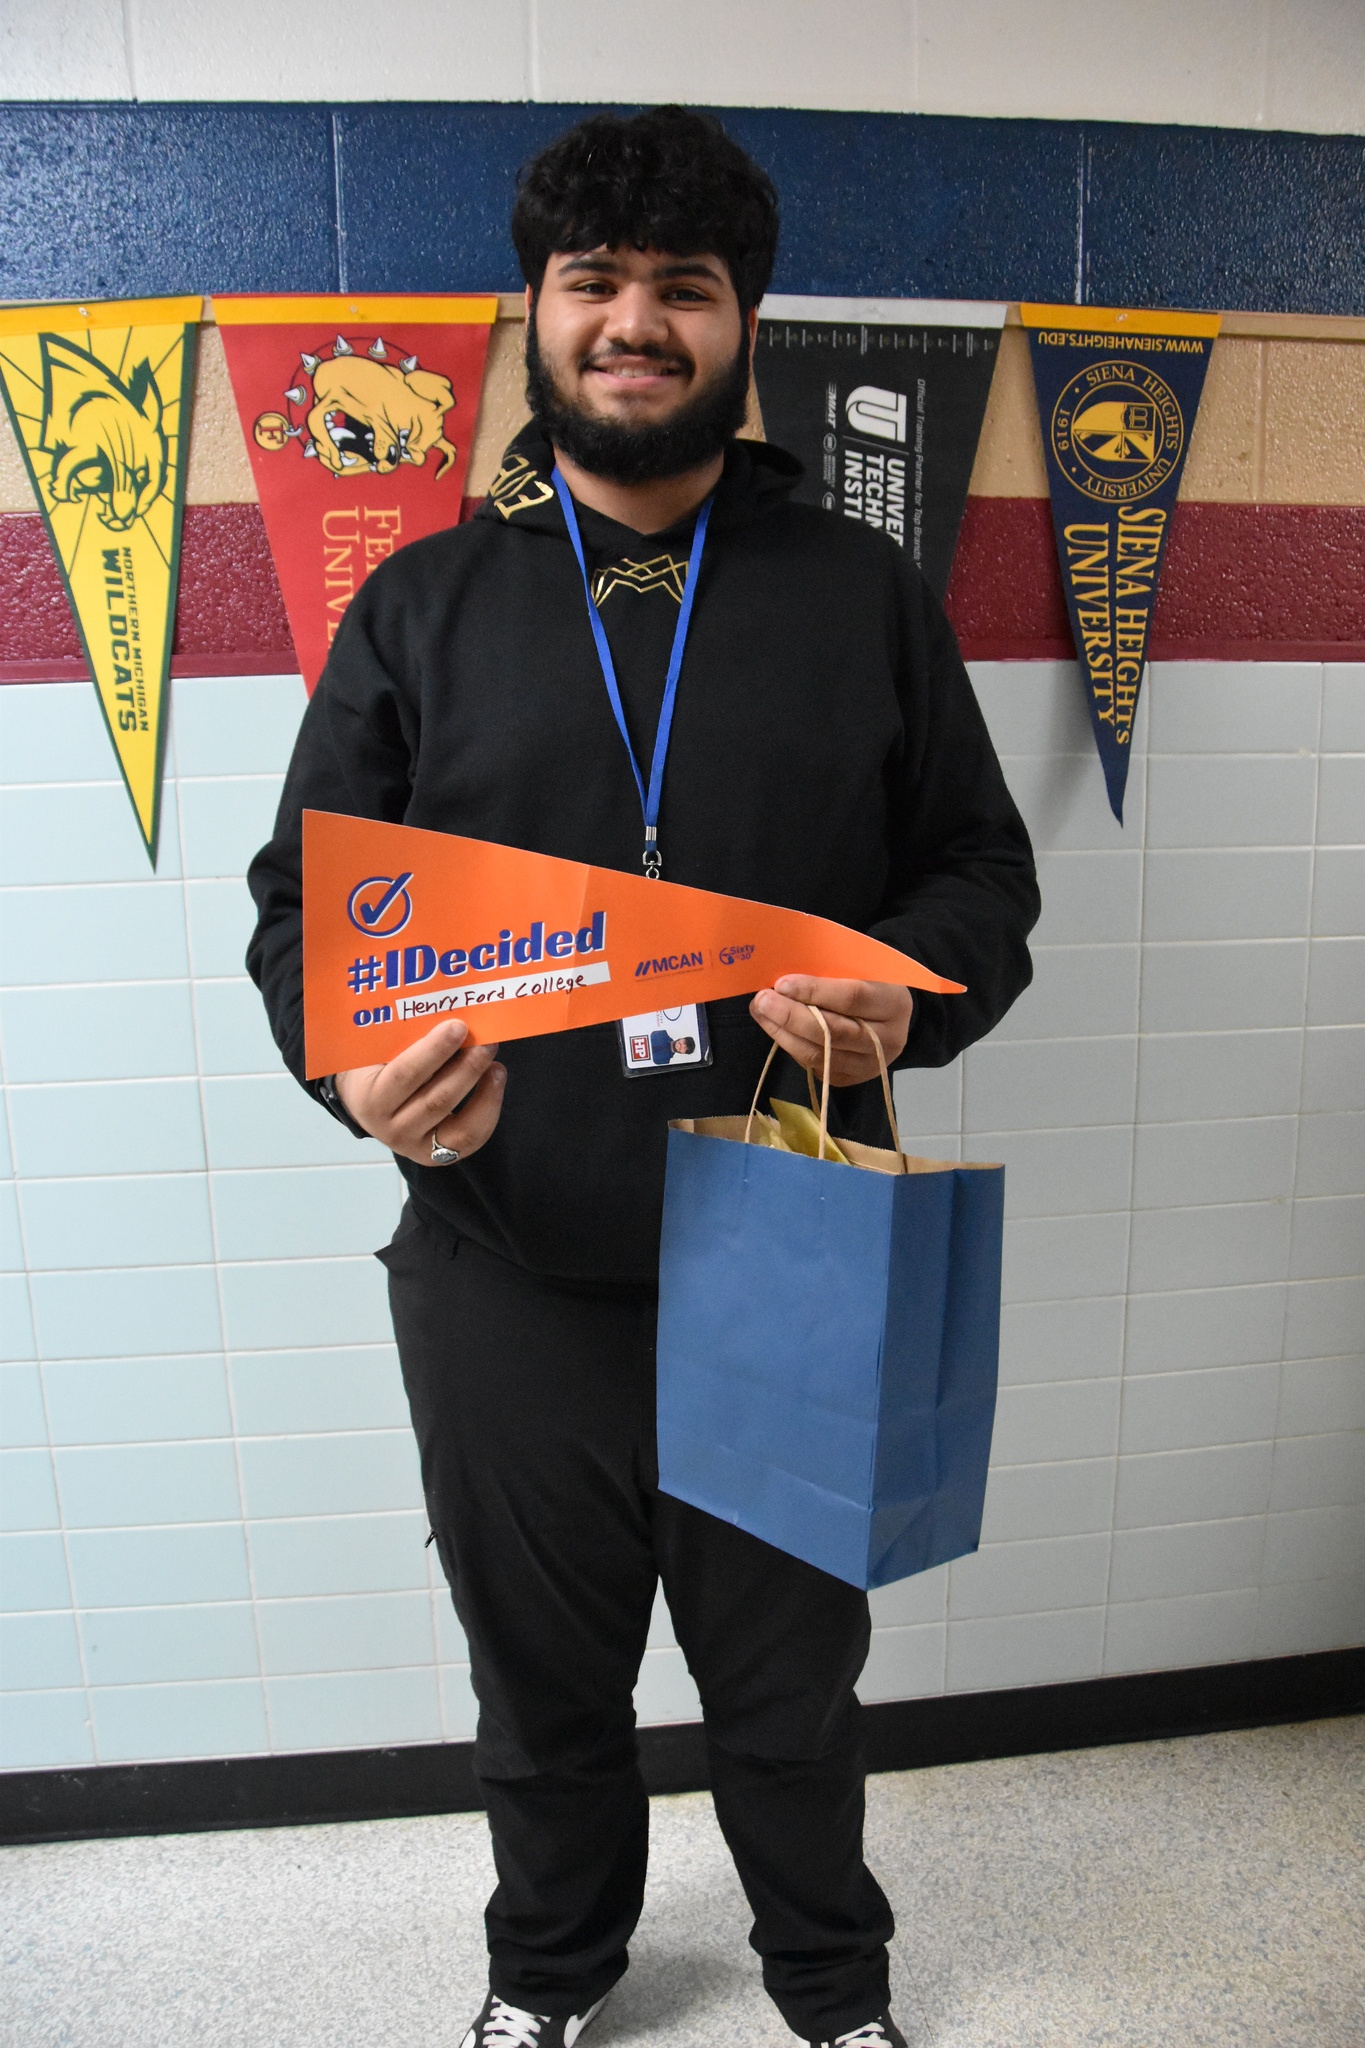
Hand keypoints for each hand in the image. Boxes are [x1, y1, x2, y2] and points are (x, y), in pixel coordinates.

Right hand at [334, 1020, 505, 1167]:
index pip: (404, 1074)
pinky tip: (495, 1082)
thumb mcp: (379, 1054)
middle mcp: (391, 1129)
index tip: (458, 1026)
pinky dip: (488, 1109)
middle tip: (487, 1041)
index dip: (434, 1051)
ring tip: (495, 1061)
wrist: (367, 1107)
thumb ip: (405, 1040)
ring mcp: (415, 1147)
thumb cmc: (378, 1069)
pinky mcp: (438, 1156)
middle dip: (466, 1068)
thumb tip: (453, 1015)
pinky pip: (470, 1137)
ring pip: (457, 1122)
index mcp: (371, 1099)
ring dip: (482, 1088)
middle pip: (436, 1100)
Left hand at [749, 976, 912, 1086]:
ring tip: (761, 1012)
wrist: (892, 1017)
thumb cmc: (871, 984)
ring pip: (819, 1055)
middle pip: (833, 1032)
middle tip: (762, 1000)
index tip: (782, 983)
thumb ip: (832, 973)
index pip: (852, 998)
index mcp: (893, 1004)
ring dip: (783, 1034)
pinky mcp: (851, 1079)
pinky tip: (776, 1029)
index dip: (814, 992)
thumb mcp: (864, 971)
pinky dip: (791, 1047)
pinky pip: (815, 1066)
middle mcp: (887, 1040)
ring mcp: (869, 1065)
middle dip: (791, 1016)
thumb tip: (785, 977)